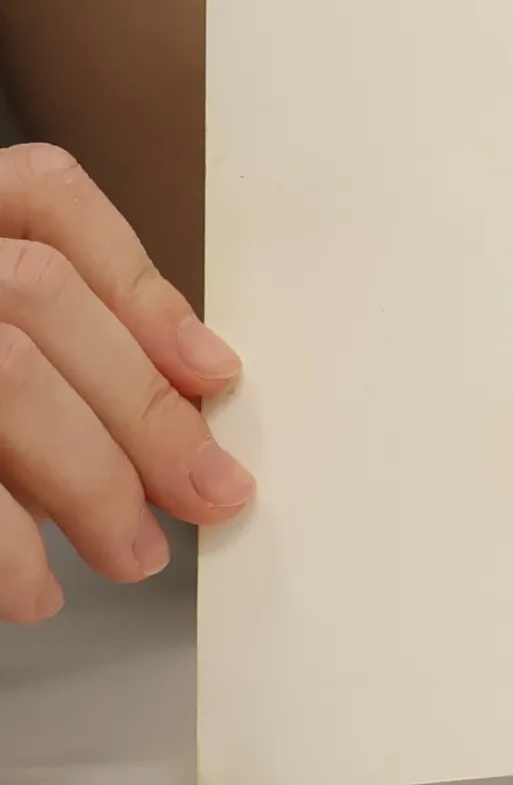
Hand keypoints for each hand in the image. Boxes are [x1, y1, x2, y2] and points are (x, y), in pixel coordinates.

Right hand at [0, 143, 253, 624]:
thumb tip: (189, 396)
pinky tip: (29, 588)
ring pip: (4, 379)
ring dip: (88, 482)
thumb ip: (53, 332)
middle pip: (40, 301)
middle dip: (142, 411)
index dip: (139, 286)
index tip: (218, 375)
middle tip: (209, 499)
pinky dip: (1, 542)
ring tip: (130, 556)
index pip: (44, 196)